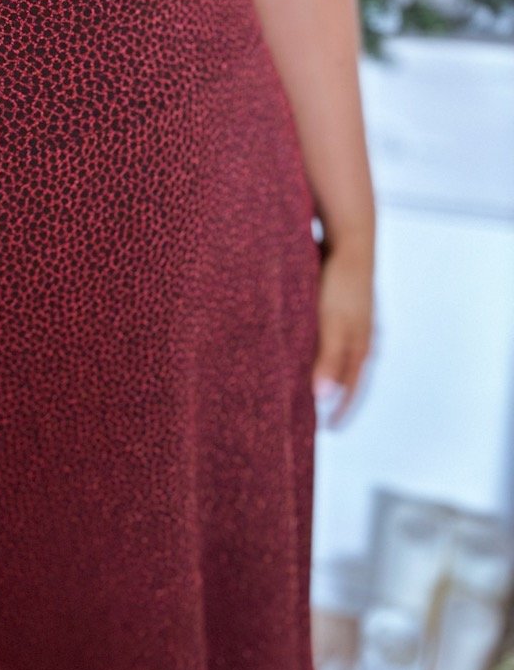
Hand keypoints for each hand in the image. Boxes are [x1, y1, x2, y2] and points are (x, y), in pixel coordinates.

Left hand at [312, 239, 375, 426]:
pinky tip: (308, 344)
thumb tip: (323, 399)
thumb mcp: (332, 325)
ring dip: (328, 370)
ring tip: (308, 382)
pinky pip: (332, 333)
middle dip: (334, 394)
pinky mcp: (341, 303)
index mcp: (360, 346)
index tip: (329, 430)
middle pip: (348, 374)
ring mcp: (353, 319)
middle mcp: (361, 336)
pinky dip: (322, 346)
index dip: (341, 410)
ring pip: (340, 353)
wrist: (349, 240)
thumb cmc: (340, 284)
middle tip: (317, 413)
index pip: (352, 388)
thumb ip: (328, 360)